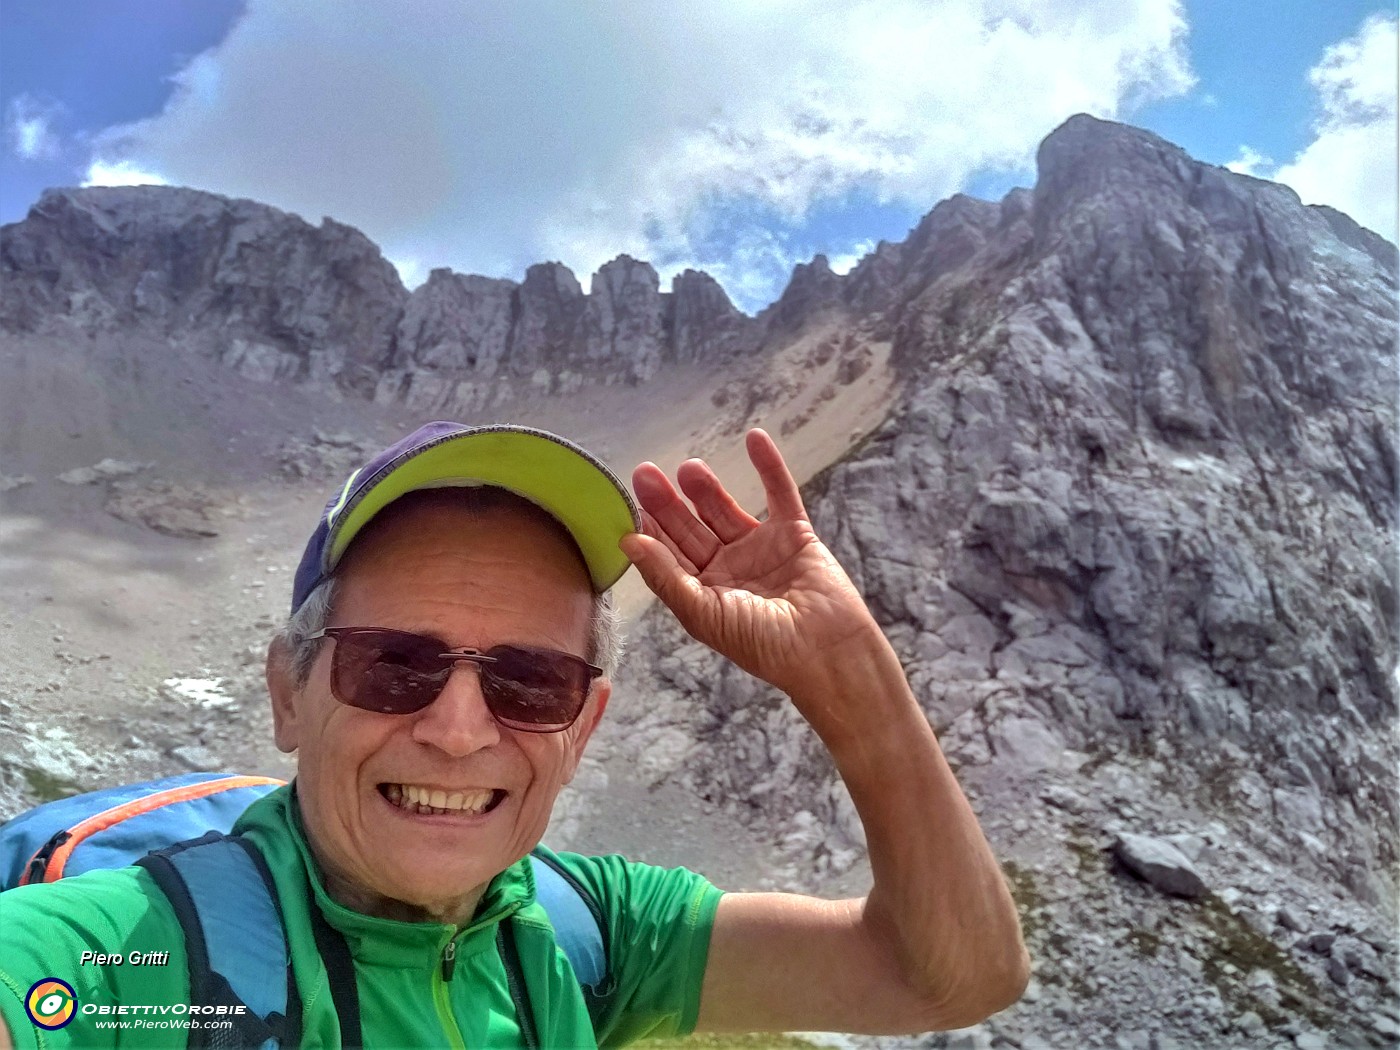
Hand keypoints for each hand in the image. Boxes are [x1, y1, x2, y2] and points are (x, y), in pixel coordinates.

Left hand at [622, 429, 878, 703]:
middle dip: (669, 503)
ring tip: (688, 468)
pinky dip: (769, 466)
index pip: (669, 555)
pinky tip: (755, 438)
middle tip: (646, 474)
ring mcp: (761, 550)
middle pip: (692, 528)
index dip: (650, 529)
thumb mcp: (704, 613)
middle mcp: (729, 570)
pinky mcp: (795, 534)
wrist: (827, 652)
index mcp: (703, 593)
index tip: (631, 503)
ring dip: (707, 488)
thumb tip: (627, 542)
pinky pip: (780, 494)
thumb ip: (666, 576)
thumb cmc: (763, 644)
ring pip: (726, 509)